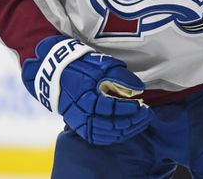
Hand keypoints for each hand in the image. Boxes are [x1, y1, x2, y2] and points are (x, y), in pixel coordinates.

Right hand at [22, 36, 152, 144]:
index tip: (142, 104)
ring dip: (127, 131)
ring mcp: (80, 122)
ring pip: (107, 135)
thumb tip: (140, 89)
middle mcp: (82, 113)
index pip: (112, 108)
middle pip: (112, 125)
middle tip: (147, 114)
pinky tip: (125, 130)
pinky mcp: (79, 127)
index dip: (129, 108)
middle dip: (133, 121)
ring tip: (140, 122)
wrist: (56, 73)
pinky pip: (98, 138)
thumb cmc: (81, 66)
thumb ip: (122, 76)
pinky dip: (114, 137)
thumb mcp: (101, 65)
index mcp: (86, 97)